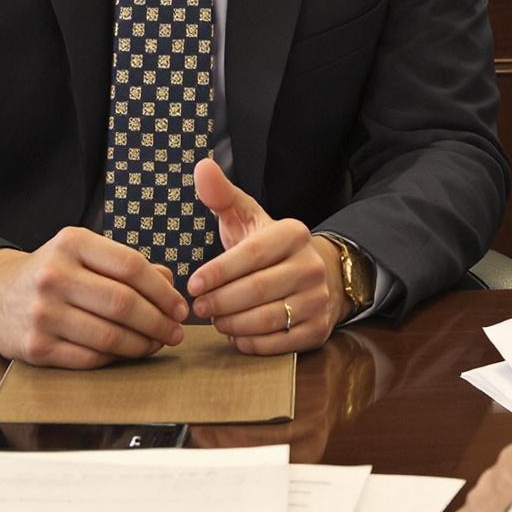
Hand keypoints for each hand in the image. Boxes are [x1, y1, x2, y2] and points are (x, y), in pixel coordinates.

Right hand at [0, 228, 187, 367]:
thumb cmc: (53, 271)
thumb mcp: (85, 253)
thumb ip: (126, 264)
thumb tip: (169, 283)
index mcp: (73, 243)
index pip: (132, 267)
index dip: (163, 291)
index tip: (180, 306)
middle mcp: (55, 276)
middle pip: (123, 304)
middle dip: (158, 322)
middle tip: (176, 331)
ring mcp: (42, 314)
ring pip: (108, 336)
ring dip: (142, 344)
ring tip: (157, 344)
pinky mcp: (34, 347)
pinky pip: (88, 358)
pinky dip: (115, 359)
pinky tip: (127, 353)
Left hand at [185, 157, 338, 354]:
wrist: (315, 275)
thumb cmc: (268, 248)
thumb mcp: (247, 218)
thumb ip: (222, 195)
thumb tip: (202, 166)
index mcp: (293, 233)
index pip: (251, 254)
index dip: (218, 272)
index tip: (192, 284)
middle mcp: (311, 265)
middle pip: (257, 290)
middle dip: (220, 302)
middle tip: (198, 308)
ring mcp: (319, 298)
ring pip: (267, 319)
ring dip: (232, 325)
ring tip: (216, 320)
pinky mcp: (319, 329)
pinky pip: (278, 344)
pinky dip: (251, 344)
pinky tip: (237, 335)